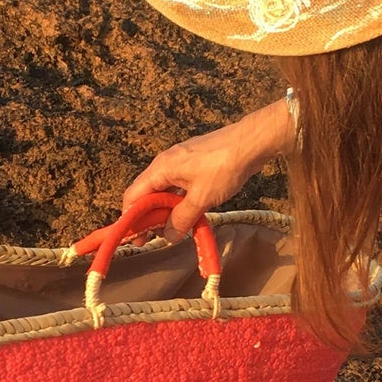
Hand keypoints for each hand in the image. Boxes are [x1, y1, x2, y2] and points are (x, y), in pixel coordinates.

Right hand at [122, 97, 295, 236]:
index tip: (136, 239)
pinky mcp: (193, 163)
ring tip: (170, 229)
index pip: (133, 196)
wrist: (251, 142)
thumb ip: (182, 218)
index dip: (131, 219)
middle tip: (153, 238)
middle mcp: (165, 163)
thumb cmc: (224, 167)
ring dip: (164, 210)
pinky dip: (178, 200)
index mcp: (161, 169)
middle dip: (147, 216)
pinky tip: (187, 213)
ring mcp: (179, 162)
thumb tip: (167, 236)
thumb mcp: (201, 198)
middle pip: (146, 193)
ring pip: (163, 190)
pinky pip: (177, 185)